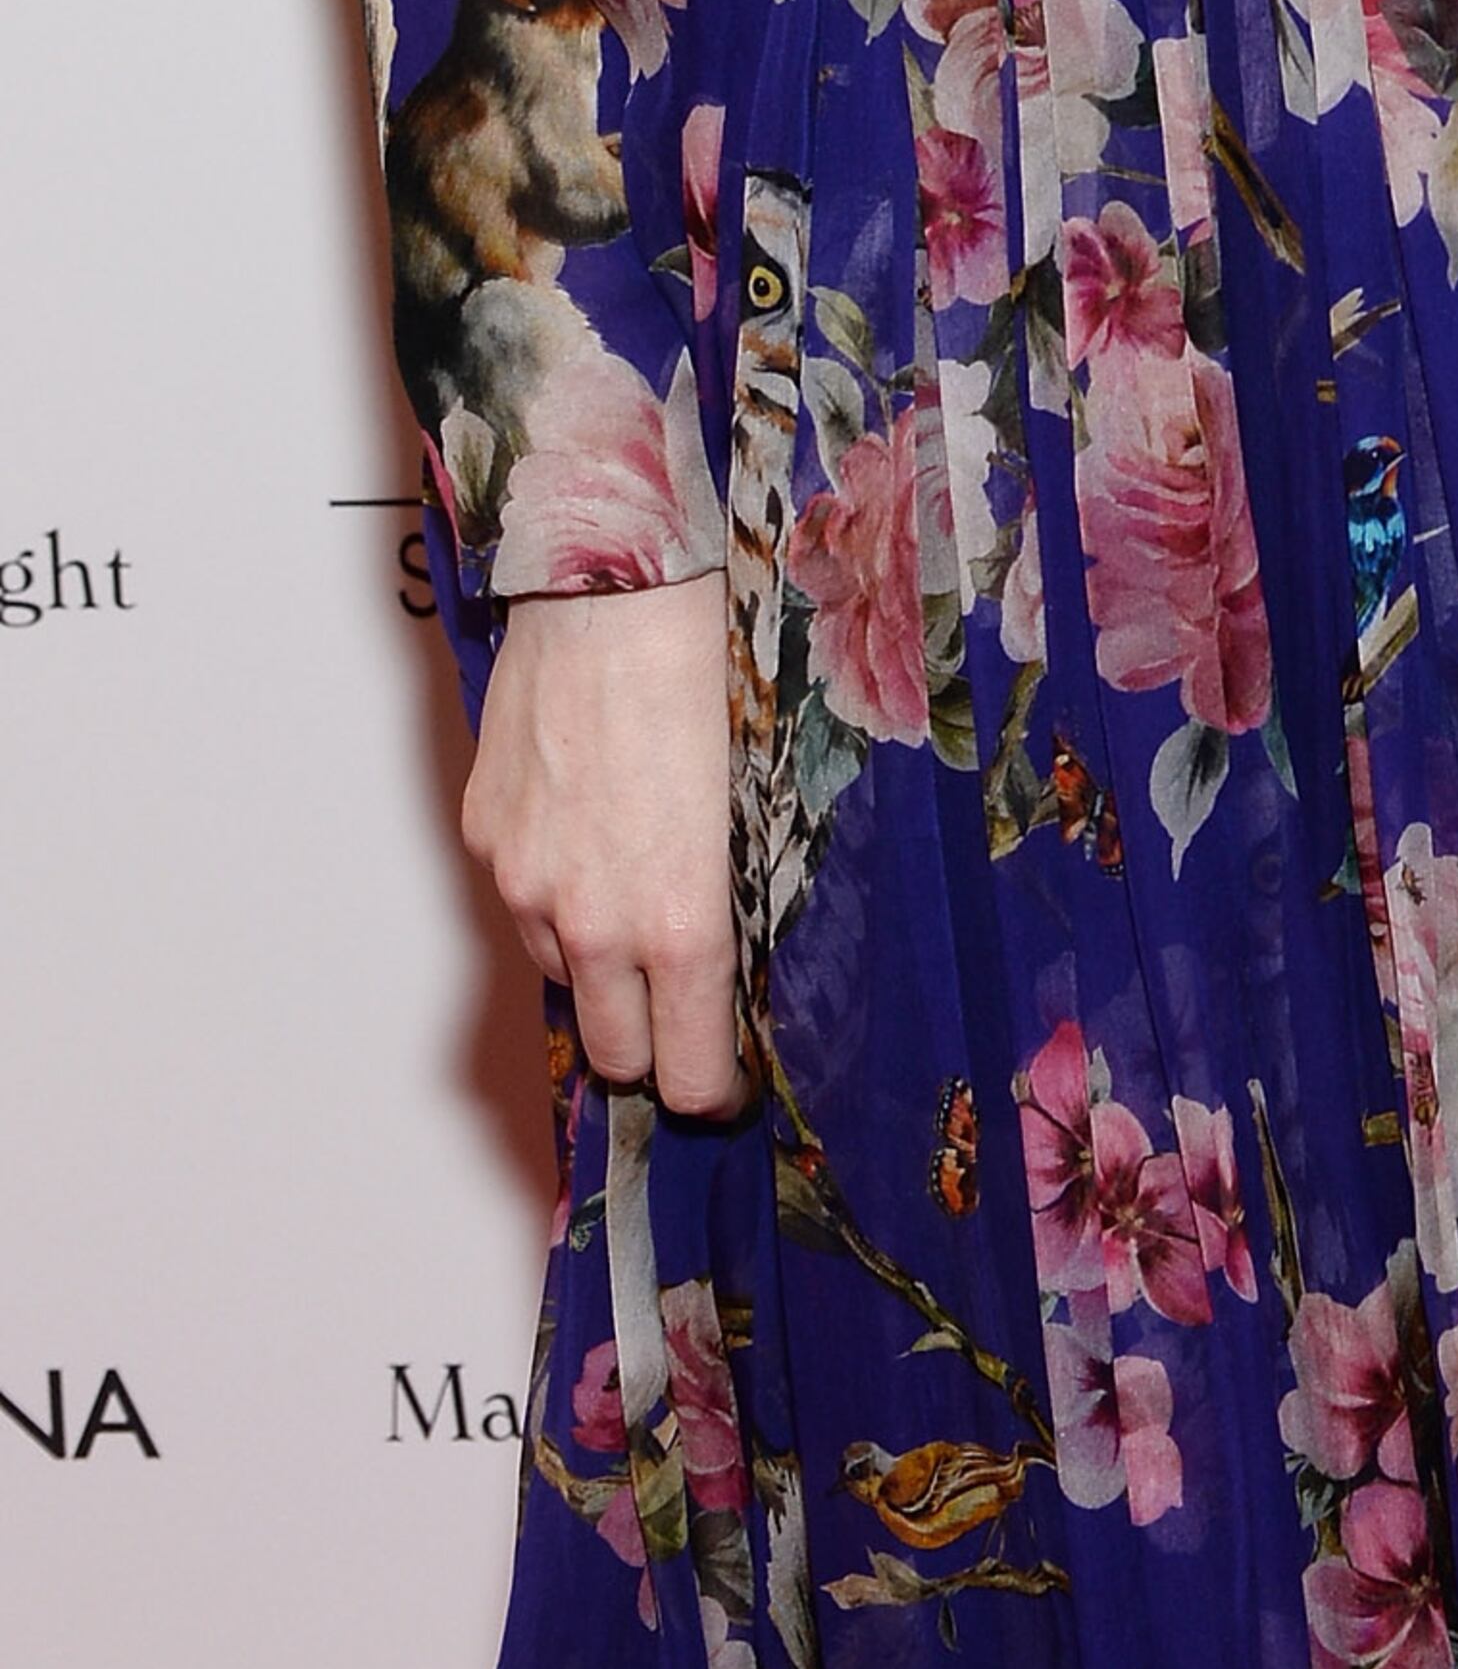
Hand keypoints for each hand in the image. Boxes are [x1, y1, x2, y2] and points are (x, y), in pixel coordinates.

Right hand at [462, 567, 746, 1113]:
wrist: (614, 580)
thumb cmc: (712, 666)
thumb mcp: (761, 797)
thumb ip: (745, 892)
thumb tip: (749, 955)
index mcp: (681, 919)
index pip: (689, 1071)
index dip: (716, 1088)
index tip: (733, 1079)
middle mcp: (593, 919)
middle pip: (614, 1053)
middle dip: (654, 1047)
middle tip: (688, 1014)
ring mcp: (525, 880)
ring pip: (565, 973)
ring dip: (601, 965)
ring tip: (642, 902)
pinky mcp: (485, 833)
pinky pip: (521, 902)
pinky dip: (555, 895)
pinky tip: (594, 833)